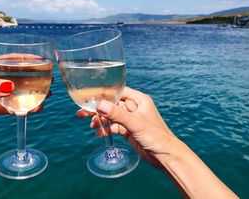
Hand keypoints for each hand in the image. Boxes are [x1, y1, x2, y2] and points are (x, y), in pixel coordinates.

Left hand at [0, 58, 44, 146]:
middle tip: (48, 81)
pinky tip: (32, 109)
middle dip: (31, 78)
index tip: (39, 60)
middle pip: (14, 77)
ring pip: (13, 93)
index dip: (23, 60)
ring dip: (29, 94)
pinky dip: (19, 109)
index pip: (5, 60)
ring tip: (45, 96)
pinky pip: (7, 108)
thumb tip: (10, 88)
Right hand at [77, 87, 237, 197]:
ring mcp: (131, 119)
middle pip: (112, 104)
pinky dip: (106, 129)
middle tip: (82, 112)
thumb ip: (117, 114)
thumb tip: (99, 104)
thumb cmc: (156, 136)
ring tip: (91, 125)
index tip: (89, 97)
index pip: (117, 92)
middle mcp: (134, 107)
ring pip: (111, 116)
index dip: (103, 94)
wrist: (165, 156)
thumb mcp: (135, 123)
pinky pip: (114, 126)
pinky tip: (99, 134)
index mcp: (139, 99)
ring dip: (101, 120)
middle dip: (98, 109)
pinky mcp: (129, 130)